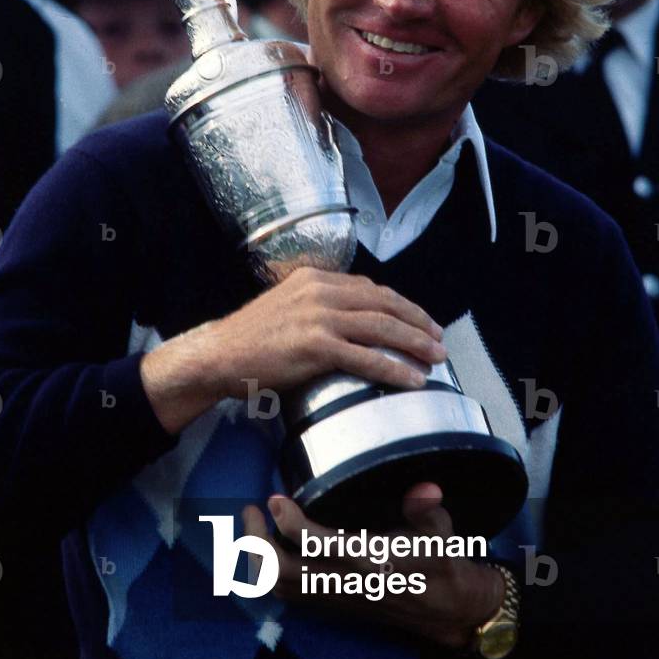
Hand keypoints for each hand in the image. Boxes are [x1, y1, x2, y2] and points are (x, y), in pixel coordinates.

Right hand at [141, 268, 445, 433]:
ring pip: (381, 327)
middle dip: (417, 322)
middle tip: (439, 340)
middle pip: (384, 303)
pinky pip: (366, 357)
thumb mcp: (289, 305)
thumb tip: (352, 319)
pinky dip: (394, 368)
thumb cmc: (252, 337)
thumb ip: (320, 305)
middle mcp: (321, 291)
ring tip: (436, 357)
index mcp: (316, 278)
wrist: (220, 354)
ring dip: (414, 343)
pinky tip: (412, 379)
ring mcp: (319, 317)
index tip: (421, 320)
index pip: (372, 288)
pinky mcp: (316, 346)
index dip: (403, 305)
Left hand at [243, 482, 504, 650]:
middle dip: (258, 543)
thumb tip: (424, 489)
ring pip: (282, 587)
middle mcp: (348, 583)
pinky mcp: (335, 603)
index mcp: (371, 563)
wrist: (449, 610)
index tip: (275, 498)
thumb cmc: (443, 564)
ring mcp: (338, 597)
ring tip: (253, 525)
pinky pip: (290, 595)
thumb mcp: (443, 533)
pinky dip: (270, 574)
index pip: (320, 547)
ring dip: (258, 559)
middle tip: (250, 510)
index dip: (291, 524)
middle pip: (285, 573)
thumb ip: (427, 511)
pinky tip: (268, 548)